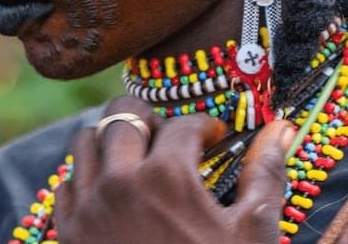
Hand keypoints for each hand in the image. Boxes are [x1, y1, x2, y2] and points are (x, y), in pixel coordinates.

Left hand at [55, 96, 292, 242]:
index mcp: (166, 176)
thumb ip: (265, 175)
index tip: (214, 137)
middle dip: (148, 117)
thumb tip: (281, 130)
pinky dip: (86, 178)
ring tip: (135, 156)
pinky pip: (66, 183)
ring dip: (109, 140)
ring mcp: (87, 206)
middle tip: (167, 135)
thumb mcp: (254, 232)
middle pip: (121, 115)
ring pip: (84, 141)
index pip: (181, 125)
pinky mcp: (68, 232)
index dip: (204, 126)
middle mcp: (119, 181)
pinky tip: (111, 192)